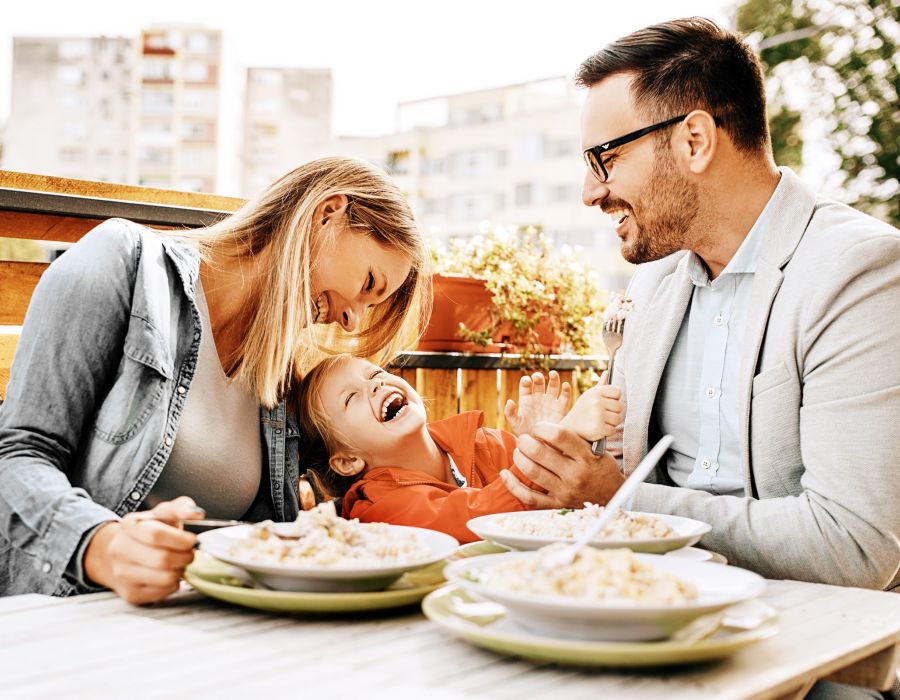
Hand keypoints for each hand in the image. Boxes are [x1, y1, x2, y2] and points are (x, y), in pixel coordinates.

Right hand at [83, 496, 201, 604]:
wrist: (119, 553)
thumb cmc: (148, 530)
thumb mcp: (162, 513)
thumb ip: (181, 508)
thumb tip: (197, 514)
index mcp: (130, 525)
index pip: (156, 535)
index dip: (180, 539)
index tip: (193, 540)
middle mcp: (120, 550)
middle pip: (162, 559)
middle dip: (185, 557)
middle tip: (190, 553)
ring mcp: (122, 574)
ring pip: (165, 578)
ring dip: (181, 571)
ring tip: (180, 563)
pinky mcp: (130, 593)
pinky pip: (163, 592)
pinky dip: (173, 584)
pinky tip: (169, 574)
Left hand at [500, 422, 623, 507]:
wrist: (612, 496)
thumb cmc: (600, 467)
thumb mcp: (594, 449)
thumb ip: (573, 438)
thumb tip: (547, 426)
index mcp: (585, 456)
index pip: (558, 436)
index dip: (542, 427)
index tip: (538, 427)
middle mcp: (575, 474)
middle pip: (540, 453)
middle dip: (525, 441)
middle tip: (523, 438)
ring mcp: (565, 491)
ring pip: (532, 472)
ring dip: (519, 458)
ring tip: (518, 451)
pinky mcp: (556, 504)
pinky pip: (529, 497)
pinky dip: (513, 485)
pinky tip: (505, 474)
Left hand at [503, 371, 570, 436]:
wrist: (540, 445)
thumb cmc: (525, 434)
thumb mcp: (515, 423)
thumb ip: (510, 412)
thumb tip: (509, 401)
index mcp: (526, 399)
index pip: (526, 385)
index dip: (526, 381)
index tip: (527, 381)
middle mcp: (539, 397)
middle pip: (539, 383)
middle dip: (538, 378)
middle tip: (538, 377)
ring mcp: (550, 402)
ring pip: (553, 386)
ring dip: (553, 379)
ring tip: (553, 374)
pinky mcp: (561, 408)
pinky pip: (565, 397)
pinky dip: (566, 390)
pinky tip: (565, 385)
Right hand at [560, 384, 623, 440]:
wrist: (569, 428)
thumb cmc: (582, 411)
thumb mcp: (589, 396)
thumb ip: (600, 384)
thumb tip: (608, 372)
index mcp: (595, 392)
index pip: (617, 392)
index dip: (613, 400)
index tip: (605, 404)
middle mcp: (596, 401)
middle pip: (620, 406)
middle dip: (613, 413)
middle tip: (602, 415)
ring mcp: (597, 415)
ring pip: (618, 419)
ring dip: (611, 423)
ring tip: (600, 422)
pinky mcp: (598, 428)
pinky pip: (613, 430)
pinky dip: (607, 432)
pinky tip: (598, 429)